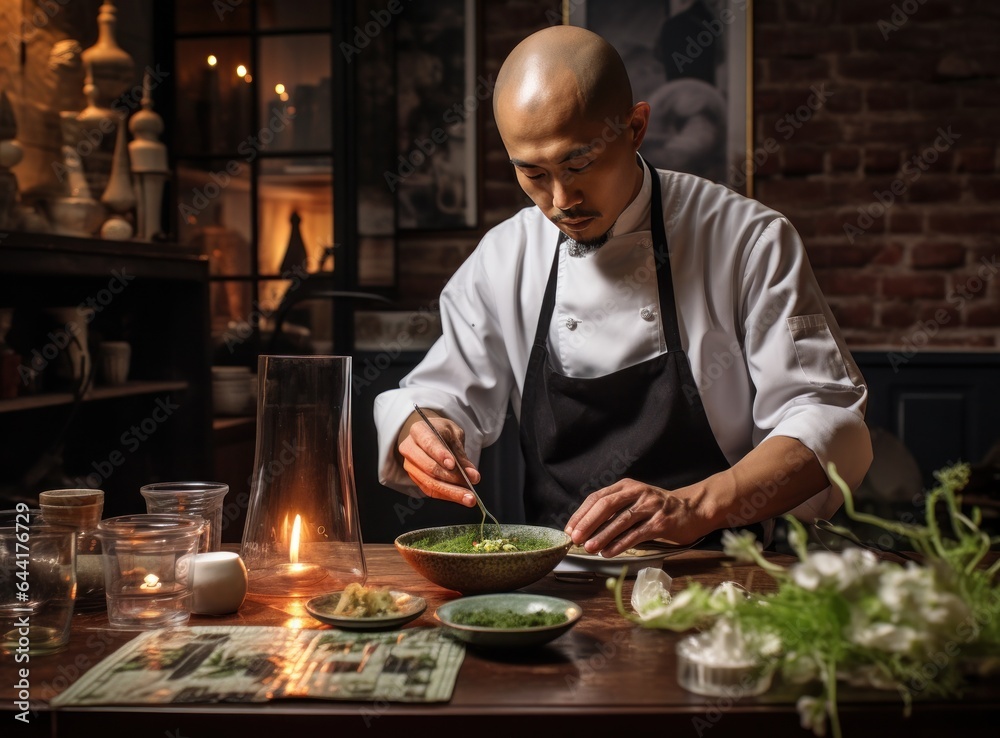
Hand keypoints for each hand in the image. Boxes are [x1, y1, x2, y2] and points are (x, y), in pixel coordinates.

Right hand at [397, 411, 480, 506]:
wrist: (431, 435)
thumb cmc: (442, 432)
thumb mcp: (454, 435)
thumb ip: (461, 455)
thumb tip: (472, 476)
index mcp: (418, 431)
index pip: (428, 443)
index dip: (440, 454)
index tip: (453, 464)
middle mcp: (409, 449)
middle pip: (428, 467)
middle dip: (451, 478)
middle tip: (470, 485)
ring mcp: (410, 466)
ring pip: (429, 483)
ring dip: (451, 492)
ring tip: (469, 497)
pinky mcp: (415, 479)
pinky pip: (430, 491)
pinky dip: (447, 495)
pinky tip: (461, 497)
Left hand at [564, 478, 707, 556]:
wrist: (692, 510)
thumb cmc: (658, 509)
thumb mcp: (634, 502)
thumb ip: (614, 511)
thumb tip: (585, 530)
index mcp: (626, 486)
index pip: (597, 497)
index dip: (581, 514)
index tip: (570, 529)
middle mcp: (638, 492)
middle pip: (606, 505)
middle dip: (588, 523)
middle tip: (575, 538)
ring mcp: (650, 506)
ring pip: (621, 520)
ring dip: (602, 536)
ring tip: (589, 548)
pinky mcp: (661, 522)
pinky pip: (636, 534)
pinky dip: (620, 544)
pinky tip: (609, 552)